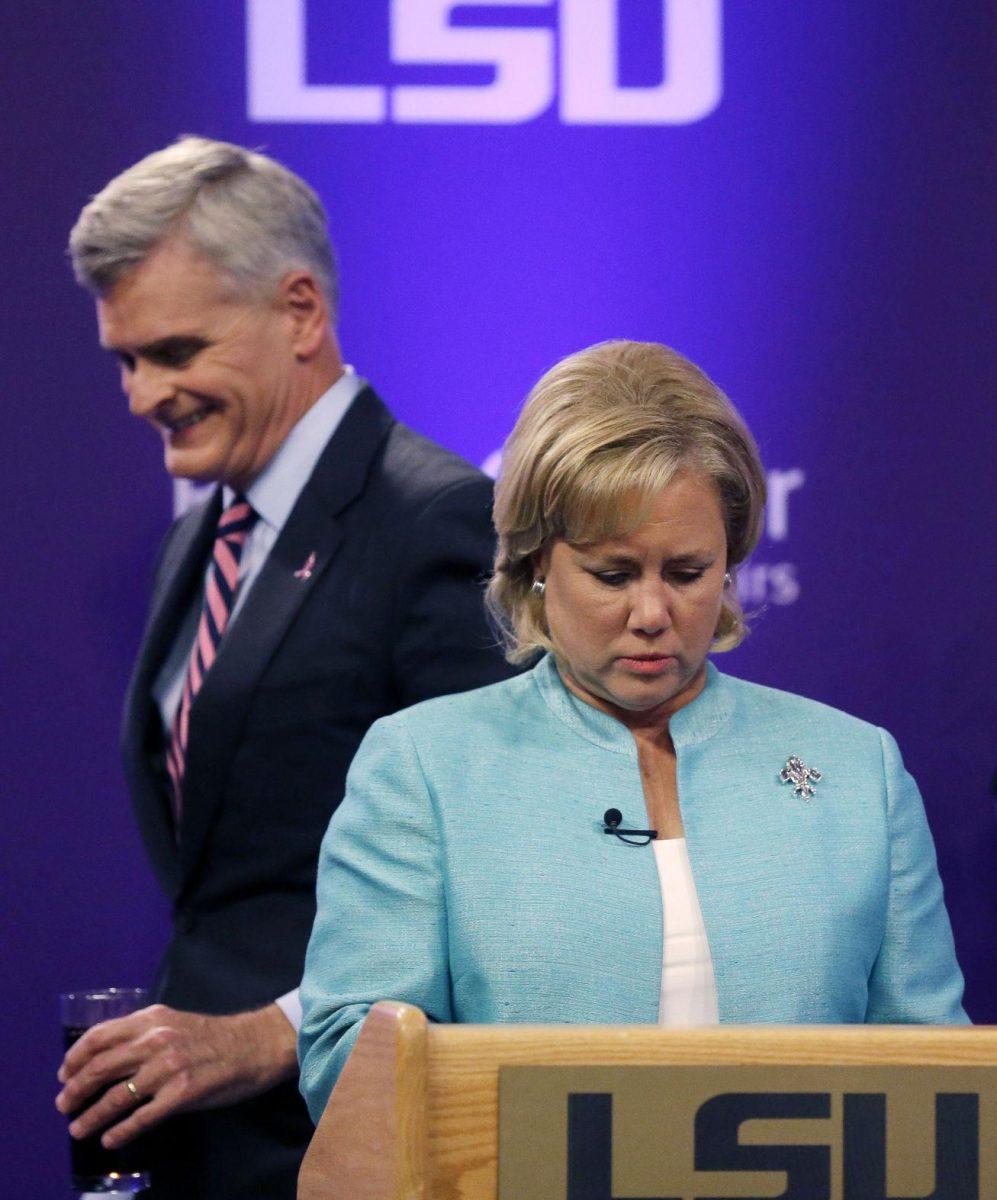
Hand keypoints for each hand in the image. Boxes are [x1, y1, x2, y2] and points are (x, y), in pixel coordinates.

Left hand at [55, 1003, 297, 1148]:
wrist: (257, 1044)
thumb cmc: (215, 1035)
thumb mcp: (175, 1022)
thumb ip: (144, 1035)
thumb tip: (109, 1060)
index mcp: (152, 1019)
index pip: (100, 1037)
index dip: (75, 1058)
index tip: (64, 1075)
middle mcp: (156, 1040)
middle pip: (101, 1067)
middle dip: (75, 1090)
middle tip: (64, 1106)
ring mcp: (169, 1068)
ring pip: (117, 1096)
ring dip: (92, 1116)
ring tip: (79, 1128)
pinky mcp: (183, 1093)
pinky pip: (142, 1117)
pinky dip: (121, 1131)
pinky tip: (110, 1139)